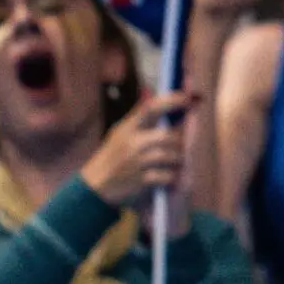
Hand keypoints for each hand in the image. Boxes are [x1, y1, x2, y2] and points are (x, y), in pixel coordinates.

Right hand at [79, 91, 193, 208]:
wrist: (94, 186)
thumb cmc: (113, 156)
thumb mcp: (121, 133)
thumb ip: (141, 118)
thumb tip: (163, 97)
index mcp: (128, 128)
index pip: (151, 107)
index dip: (172, 101)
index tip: (188, 97)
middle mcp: (133, 143)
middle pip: (168, 136)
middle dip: (180, 141)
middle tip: (184, 144)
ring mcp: (137, 162)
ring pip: (171, 156)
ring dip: (178, 159)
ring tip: (177, 161)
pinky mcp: (141, 180)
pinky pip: (167, 176)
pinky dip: (172, 177)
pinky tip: (170, 177)